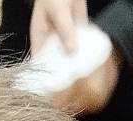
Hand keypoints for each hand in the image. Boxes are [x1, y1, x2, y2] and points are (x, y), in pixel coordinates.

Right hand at [29, 0, 120, 115]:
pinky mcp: (77, 36)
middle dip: (62, 80)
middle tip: (71, 96)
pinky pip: (81, 51)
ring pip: (69, 61)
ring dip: (76, 71)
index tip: (53, 94)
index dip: (45, 80)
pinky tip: (92, 71)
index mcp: (39, 40)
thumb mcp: (58, 11)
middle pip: (55, 67)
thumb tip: (72, 52)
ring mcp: (64, 41)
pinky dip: (85, 59)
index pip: (40, 65)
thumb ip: (65, 31)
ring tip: (84, 88)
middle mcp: (51, 44)